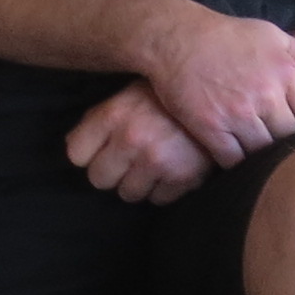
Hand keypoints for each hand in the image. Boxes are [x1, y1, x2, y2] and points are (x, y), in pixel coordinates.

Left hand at [66, 81, 213, 203]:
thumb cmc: (170, 95)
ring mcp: (157, 161)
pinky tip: (173, 168)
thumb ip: (101, 118)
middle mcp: (131, 139)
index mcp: (114, 114)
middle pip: (99, 179)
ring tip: (153, 164)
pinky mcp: (182, 177)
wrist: (221, 97)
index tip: (101, 149)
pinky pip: (158, 200)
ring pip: (127, 194)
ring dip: (138, 183)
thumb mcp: (130, 94)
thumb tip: (74, 146)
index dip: (88, 153)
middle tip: (128, 160)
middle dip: (112, 171)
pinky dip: (164, 189)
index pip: (76, 154)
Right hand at [140, 5, 294, 162]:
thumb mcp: (271, 34)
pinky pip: (234, 160)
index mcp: (286, 73)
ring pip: (263, 152)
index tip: (290, 122)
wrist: (177, 38)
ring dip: (259, 153)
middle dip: (281, 139)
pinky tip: (232, 154)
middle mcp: (267, 96)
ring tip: (253, 150)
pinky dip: (235, 162)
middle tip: (270, 139)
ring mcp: (239, 114)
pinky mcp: (212, 129)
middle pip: (288, 137)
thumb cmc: (227, 34)